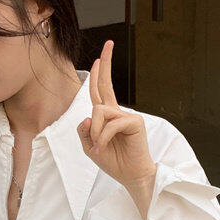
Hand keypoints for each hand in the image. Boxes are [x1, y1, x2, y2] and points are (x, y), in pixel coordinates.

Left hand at [76, 40, 157, 185]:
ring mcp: (127, 115)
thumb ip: (84, 132)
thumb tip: (86, 115)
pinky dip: (102, 138)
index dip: (96, 75)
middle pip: (106, 83)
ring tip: (98, 147)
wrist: (130, 175)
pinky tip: (104, 148)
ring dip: (94, 132)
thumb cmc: (113, 161)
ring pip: (99, 111)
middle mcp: (117, 112)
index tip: (97, 59)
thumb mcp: (90, 147)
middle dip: (105, 63)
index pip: (99, 91)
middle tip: (108, 43)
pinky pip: (110, 124)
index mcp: (107, 116)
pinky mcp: (135, 121)